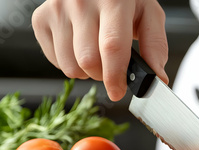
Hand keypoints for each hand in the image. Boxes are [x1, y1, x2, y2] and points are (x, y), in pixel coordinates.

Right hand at [32, 0, 168, 100]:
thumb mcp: (148, 13)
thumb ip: (155, 46)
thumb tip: (157, 78)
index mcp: (113, 0)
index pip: (111, 46)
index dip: (115, 76)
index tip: (118, 91)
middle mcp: (80, 2)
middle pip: (88, 61)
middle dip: (104, 75)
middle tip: (113, 66)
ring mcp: (57, 10)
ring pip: (70, 66)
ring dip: (87, 72)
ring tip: (97, 54)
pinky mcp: (41, 19)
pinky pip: (55, 61)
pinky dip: (71, 63)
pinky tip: (80, 47)